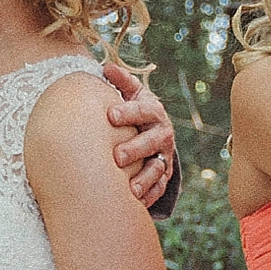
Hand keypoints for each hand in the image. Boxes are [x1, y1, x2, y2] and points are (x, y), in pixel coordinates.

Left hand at [102, 57, 176, 208]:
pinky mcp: (164, 177)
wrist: (154, 130)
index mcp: (153, 111)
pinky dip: (149, 196)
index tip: (110, 115)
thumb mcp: (131, 93)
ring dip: (144, 179)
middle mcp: (162, 134)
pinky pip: (159, 188)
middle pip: (152, 142)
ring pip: (158, 169)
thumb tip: (105, 66)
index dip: (128, 112)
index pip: (143, 110)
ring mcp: (164, 157)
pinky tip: (136, 203)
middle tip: (116, 156)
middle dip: (135, 149)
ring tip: (130, 189)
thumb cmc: (135, 109)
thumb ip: (121, 81)